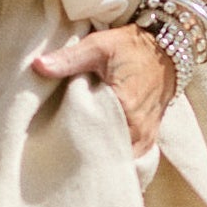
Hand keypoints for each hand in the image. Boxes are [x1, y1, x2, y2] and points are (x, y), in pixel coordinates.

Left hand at [33, 24, 176, 155]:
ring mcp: (146, 137)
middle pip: (106, 154)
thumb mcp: (99, 46)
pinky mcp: (149, 141)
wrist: (167, 50)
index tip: (55, 138)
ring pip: (118, 161)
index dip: (72, 139)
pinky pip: (130, 160)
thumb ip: (69, 58)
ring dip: (100, 158)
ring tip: (78, 155)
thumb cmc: (131, 47)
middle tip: (61, 153)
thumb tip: (38, 66)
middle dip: (85, 155)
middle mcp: (138, 128)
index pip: (92, 135)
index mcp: (124, 107)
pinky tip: (99, 154)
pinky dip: (115, 158)